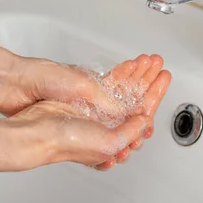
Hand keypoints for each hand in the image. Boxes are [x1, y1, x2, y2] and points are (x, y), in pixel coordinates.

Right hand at [0, 54, 170, 169]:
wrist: (39, 131)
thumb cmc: (67, 142)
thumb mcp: (109, 142)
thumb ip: (131, 130)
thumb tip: (145, 120)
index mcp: (116, 139)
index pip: (142, 115)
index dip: (155, 96)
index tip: (163, 80)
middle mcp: (108, 126)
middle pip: (136, 99)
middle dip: (149, 81)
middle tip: (159, 66)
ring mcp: (97, 110)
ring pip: (124, 88)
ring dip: (137, 74)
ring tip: (148, 60)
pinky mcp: (85, 98)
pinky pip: (108, 83)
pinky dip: (120, 73)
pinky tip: (130, 64)